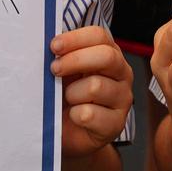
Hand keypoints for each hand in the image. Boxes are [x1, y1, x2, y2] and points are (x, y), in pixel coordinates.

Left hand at [52, 26, 133, 157]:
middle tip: (54, 69)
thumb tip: (49, 44)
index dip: (75, 39)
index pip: (99, 36)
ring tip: (67, 99)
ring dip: (73, 93)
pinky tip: (73, 116)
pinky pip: (90, 114)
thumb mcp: (64, 72)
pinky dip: (75, 115)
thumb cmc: (65, 98)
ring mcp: (122, 99)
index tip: (54, 46)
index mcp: (109, 54)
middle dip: (75, 61)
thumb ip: (61, 56)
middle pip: (106, 56)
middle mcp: (121, 73)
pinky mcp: (116, 123)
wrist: (69, 134)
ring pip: (96, 86)